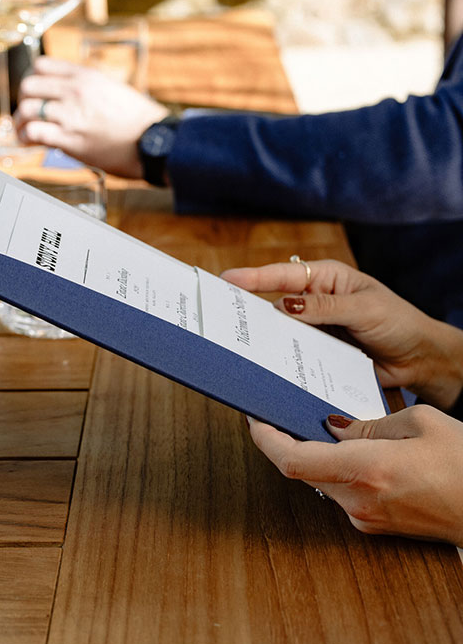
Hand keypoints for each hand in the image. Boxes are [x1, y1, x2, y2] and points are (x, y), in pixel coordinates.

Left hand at [14, 57, 167, 176]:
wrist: (154, 141)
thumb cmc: (139, 119)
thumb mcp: (113, 88)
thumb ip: (88, 88)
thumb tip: (69, 94)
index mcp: (86, 76)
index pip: (42, 65)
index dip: (33, 80)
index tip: (35, 93)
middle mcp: (75, 91)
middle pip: (28, 86)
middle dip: (24, 100)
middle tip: (27, 113)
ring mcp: (71, 115)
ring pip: (26, 109)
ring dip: (20, 121)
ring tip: (24, 131)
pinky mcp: (69, 139)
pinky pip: (34, 132)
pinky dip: (26, 137)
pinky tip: (28, 142)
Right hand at [221, 259, 462, 411]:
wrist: (420, 360)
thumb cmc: (399, 324)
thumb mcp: (365, 310)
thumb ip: (326, 309)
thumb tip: (285, 305)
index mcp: (327, 280)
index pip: (285, 275)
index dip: (254, 277)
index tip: (227, 280)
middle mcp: (317, 303)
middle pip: (275, 303)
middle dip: (250, 308)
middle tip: (223, 314)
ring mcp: (316, 330)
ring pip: (283, 333)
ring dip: (266, 339)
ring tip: (239, 344)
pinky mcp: (319, 355)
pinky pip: (296, 356)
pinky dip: (283, 362)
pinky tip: (268, 368)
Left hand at [249, 407, 462, 544]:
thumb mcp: (419, 423)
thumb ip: (369, 425)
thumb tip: (333, 426)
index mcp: (366, 470)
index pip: (292, 460)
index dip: (265, 439)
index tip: (254, 418)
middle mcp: (359, 501)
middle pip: (301, 469)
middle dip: (287, 440)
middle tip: (280, 411)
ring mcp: (366, 518)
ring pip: (320, 481)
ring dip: (313, 455)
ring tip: (316, 424)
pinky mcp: (375, 526)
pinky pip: (341, 491)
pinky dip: (335, 469)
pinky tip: (348, 450)